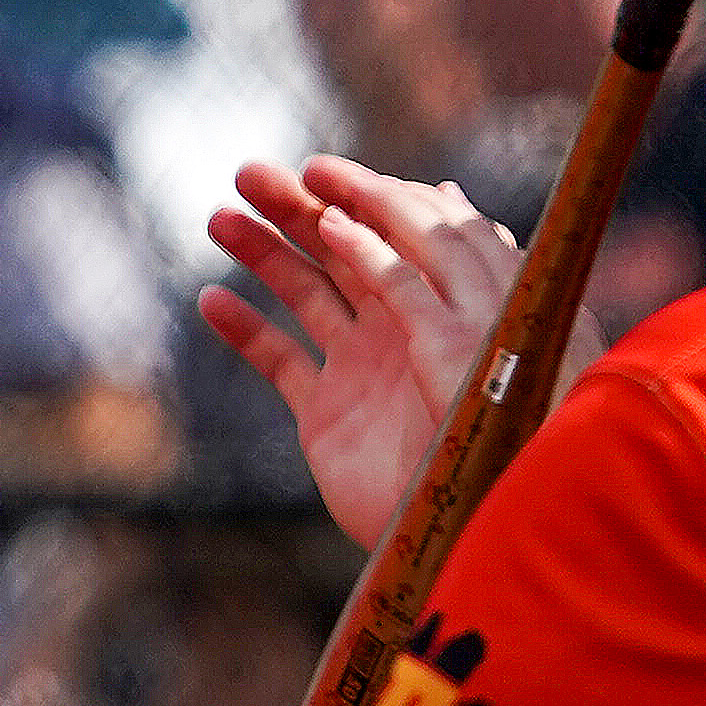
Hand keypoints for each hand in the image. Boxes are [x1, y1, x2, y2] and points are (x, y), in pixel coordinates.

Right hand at [202, 156, 587, 552]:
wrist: (473, 538)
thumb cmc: (493, 439)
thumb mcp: (459, 347)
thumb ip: (405, 285)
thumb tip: (345, 219)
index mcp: (445, 301)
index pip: (395, 229)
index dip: (356, 194)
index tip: (314, 168)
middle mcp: (402, 326)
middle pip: (342, 248)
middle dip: (297, 208)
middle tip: (247, 172)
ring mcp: (361, 368)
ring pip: (304, 292)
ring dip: (261, 253)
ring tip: (219, 218)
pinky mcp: (327, 417)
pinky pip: (280, 362)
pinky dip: (245, 331)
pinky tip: (212, 300)